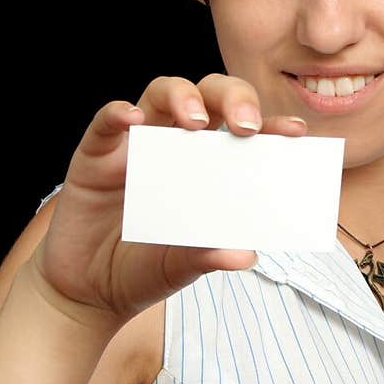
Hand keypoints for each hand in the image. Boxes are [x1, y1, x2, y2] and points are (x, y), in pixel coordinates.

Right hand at [29, 74, 306, 325]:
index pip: (245, 134)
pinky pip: (107, 122)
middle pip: (210, 96)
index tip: (295, 132)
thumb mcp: (180, 268)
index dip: (272, 125)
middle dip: (233, 98)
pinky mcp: (96, 153)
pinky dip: (119, 114)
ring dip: (183, 96)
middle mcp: (177, 145)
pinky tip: (132, 120)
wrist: (88, 290)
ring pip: (163, 93)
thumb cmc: (142, 269)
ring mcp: (137, 144)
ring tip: (195, 121)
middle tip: (246, 124)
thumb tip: (245, 255)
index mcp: (210, 167)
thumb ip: (207, 257)